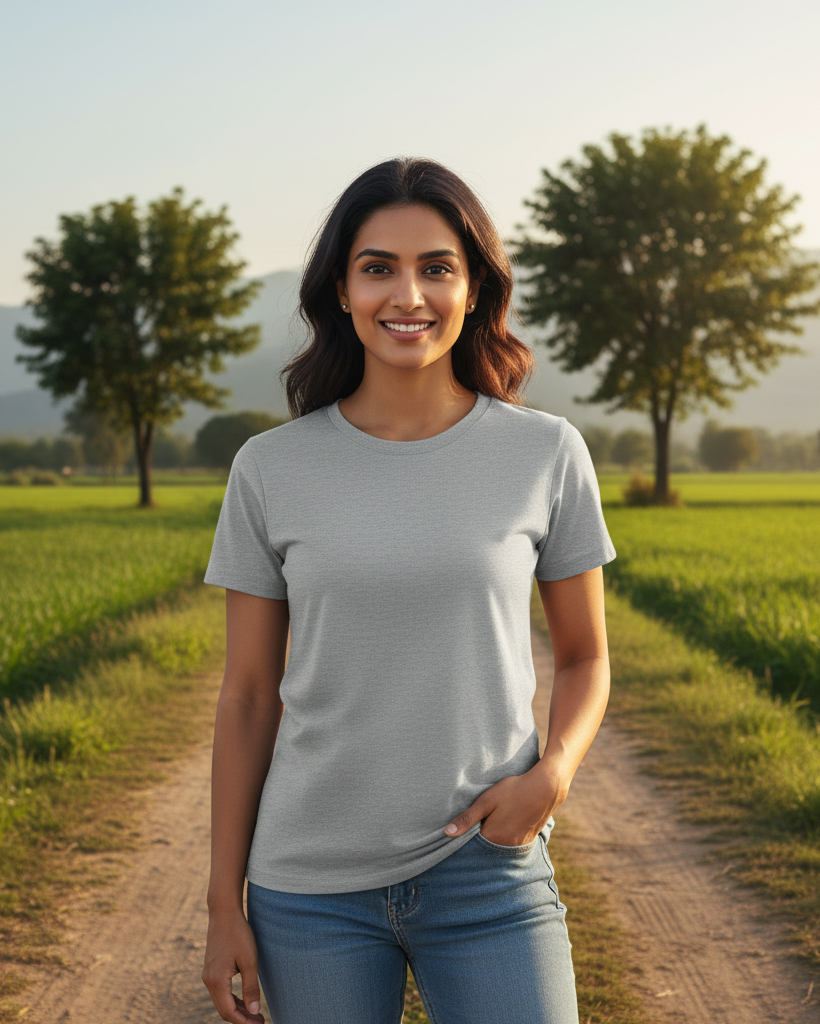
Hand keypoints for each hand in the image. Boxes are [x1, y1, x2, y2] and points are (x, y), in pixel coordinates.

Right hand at [202, 907, 264, 1022]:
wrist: (224, 913)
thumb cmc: (238, 934)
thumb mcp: (249, 960)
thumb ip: (251, 987)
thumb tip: (253, 1012)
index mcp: (217, 981)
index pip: (228, 1012)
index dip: (243, 1022)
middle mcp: (209, 981)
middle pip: (224, 1010)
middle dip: (241, 1018)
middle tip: (260, 1021)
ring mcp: (208, 975)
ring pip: (222, 1001)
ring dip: (237, 1009)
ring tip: (255, 1013)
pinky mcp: (211, 969)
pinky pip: (220, 991)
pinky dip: (232, 999)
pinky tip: (244, 999)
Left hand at [443, 764, 569, 846]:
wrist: (546, 787)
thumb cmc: (513, 790)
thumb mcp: (487, 800)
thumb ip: (467, 818)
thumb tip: (447, 833)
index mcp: (493, 837)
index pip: (473, 844)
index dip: (468, 835)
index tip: (467, 826)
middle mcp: (506, 846)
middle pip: (487, 846)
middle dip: (481, 837)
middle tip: (482, 819)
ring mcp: (519, 844)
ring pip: (500, 845)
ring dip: (494, 837)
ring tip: (495, 820)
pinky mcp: (528, 839)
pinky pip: (512, 843)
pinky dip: (506, 836)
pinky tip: (507, 822)